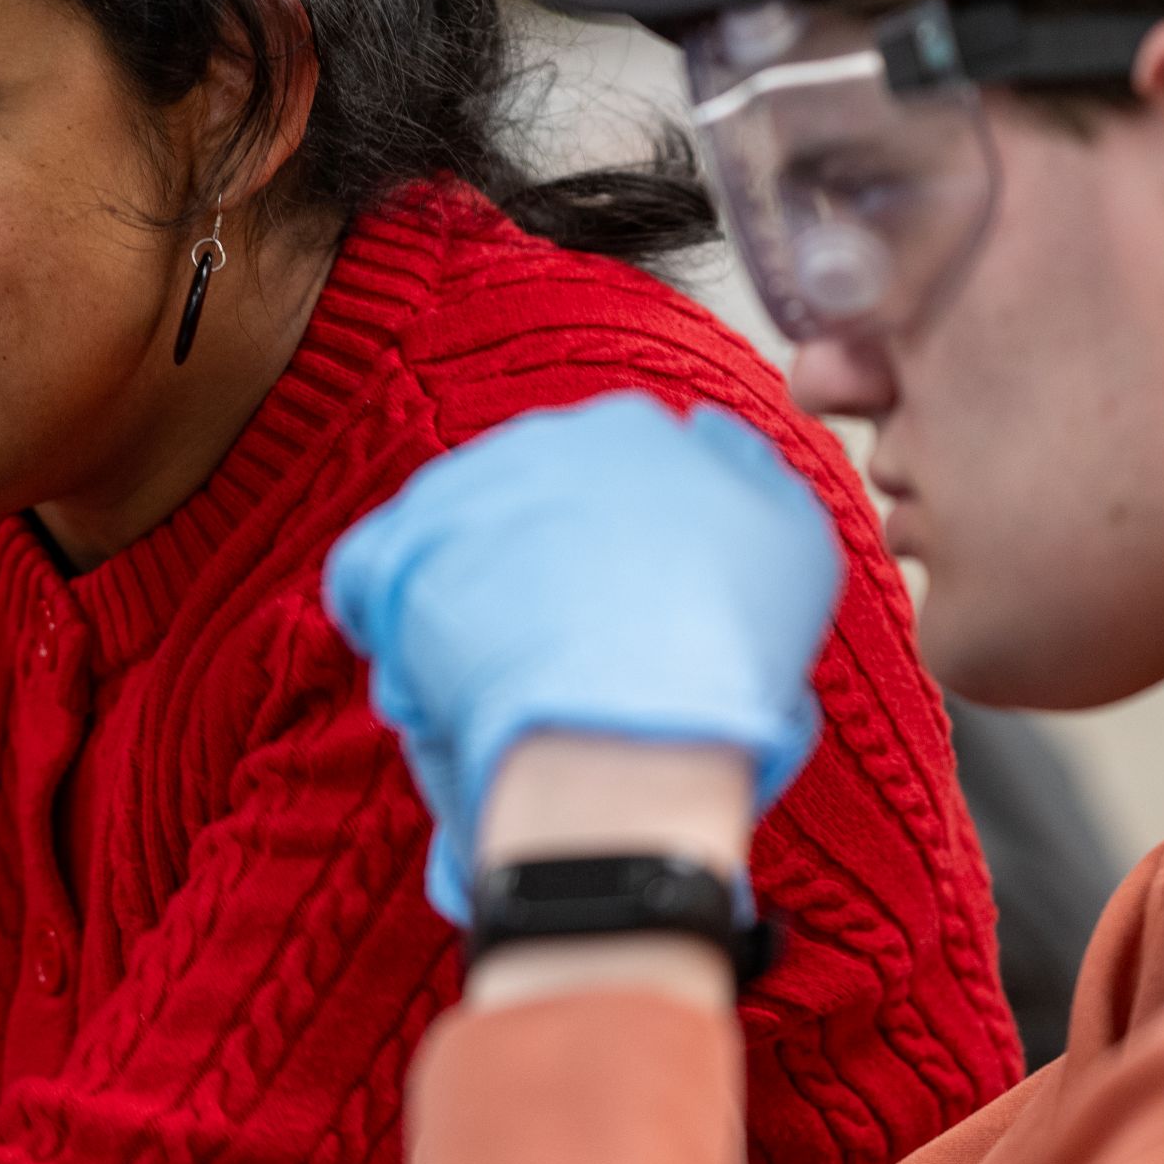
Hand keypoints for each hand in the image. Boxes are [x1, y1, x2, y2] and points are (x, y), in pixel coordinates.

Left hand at [324, 392, 845, 922]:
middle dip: (541, 567)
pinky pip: (372, 573)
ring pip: (454, 536)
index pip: (614, 474)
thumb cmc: (725, 656)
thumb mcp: (790, 544)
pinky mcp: (393, 547)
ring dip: (470, 596)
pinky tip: (431, 672)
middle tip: (569, 652)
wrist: (629, 731)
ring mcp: (459, 489)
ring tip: (505, 678)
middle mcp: (539, 440)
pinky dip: (393, 617)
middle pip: (531, 502)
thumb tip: (704, 432)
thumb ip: (746, 476)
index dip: (619, 552)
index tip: (629, 613)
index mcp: (634, 432)